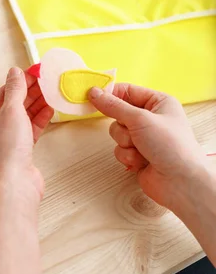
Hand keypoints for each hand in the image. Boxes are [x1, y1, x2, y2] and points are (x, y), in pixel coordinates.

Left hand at [0, 67, 53, 197]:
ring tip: (51, 90)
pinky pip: (29, 130)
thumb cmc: (5, 150)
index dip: (18, 82)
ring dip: (36, 104)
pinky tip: (50, 108)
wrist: (14, 185)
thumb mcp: (11, 112)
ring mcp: (4, 142)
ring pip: (21, 118)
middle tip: (46, 79)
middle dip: (29, 92)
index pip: (0, 95)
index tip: (34, 72)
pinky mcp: (19, 152)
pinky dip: (39, 119)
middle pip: (11, 105)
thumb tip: (15, 72)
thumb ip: (15, 90)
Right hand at [88, 84, 206, 210]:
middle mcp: (151, 118)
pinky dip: (128, 156)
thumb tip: (94, 93)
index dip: (110, 94)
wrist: (181, 182)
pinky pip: (120, 149)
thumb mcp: (140, 119)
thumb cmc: (170, 145)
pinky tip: (142, 162)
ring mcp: (144, 137)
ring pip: (117, 133)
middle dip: (122, 126)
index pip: (127, 91)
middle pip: (118, 114)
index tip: (92, 96)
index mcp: (158, 102)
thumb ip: (113, 106)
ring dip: (125, 143)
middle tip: (133, 132)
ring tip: (141, 149)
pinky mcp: (138, 154)